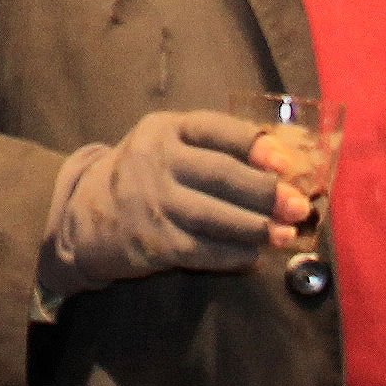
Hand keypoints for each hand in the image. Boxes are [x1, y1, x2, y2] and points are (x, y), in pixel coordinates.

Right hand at [43, 104, 299, 295]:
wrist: (86, 215)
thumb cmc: (145, 176)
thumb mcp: (167, 144)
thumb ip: (213, 149)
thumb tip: (283, 169)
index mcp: (165, 129)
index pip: (215, 129)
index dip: (254, 145)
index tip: (286, 162)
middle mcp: (156, 161)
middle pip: (220, 175)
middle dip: (266, 192)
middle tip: (298, 205)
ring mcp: (152, 202)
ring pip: (215, 217)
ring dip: (256, 228)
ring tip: (286, 234)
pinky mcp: (153, 241)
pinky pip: (202, 250)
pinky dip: (233, 255)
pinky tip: (253, 256)